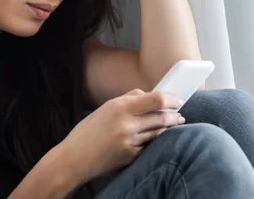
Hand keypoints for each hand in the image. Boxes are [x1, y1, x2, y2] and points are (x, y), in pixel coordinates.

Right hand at [60, 89, 185, 181]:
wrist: (74, 159)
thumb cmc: (89, 131)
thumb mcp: (105, 108)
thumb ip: (128, 99)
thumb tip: (149, 94)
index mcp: (119, 106)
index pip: (156, 99)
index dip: (171, 99)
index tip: (177, 100)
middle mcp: (126, 124)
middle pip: (162, 117)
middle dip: (174, 116)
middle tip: (179, 114)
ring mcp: (129, 141)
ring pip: (158, 132)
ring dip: (168, 128)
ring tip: (173, 124)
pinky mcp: (130, 156)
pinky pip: (149, 146)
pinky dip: (154, 141)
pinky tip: (155, 138)